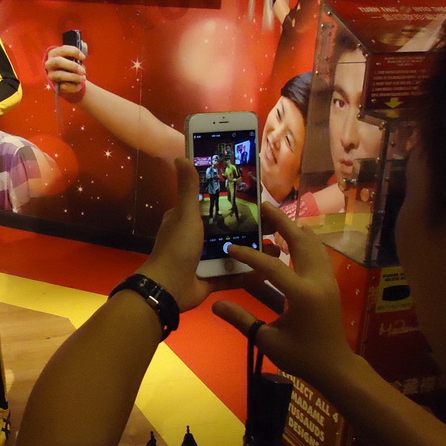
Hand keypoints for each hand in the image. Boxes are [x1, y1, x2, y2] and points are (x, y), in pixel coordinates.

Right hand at [45, 45, 87, 99]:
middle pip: (58, 62)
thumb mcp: (72, 59)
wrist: (65, 79)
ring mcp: (51, 75)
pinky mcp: (54, 85)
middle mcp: (49, 63)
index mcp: (54, 53)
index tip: (83, 57)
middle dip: (72, 66)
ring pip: (60, 75)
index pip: (62, 50)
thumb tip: (81, 62)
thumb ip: (76, 58)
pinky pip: (63, 86)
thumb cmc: (69, 65)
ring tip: (83, 78)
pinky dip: (74, 86)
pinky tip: (79, 85)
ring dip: (74, 77)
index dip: (74, 52)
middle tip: (83, 70)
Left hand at [135, 159, 267, 310]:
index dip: (233, 201)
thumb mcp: (185, 215)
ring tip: (277, 248)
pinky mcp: (211, 279)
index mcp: (188, 220)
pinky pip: (233, 275)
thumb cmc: (177, 248)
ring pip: (234, 252)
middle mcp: (196, 238)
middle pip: (228, 229)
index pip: (213, 205)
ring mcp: (204, 260)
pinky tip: (268, 270)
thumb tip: (181, 156)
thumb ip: (188, 189)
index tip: (257, 198)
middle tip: (275, 226)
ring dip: (254, 251)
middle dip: (250, 228)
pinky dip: (249, 274)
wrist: (168, 289)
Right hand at [213, 202, 355, 382]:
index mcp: (303, 295)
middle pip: (300, 241)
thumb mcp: (268, 341)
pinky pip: (318, 253)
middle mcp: (318, 281)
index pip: (273, 266)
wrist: (335, 367)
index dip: (250, 255)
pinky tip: (294, 236)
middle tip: (262, 206)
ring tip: (275, 216)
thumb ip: (242, 320)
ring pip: (313, 244)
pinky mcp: (330, 283)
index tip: (231, 246)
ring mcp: (328, 280)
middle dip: (281, 222)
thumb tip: (216, 304)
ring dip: (294, 228)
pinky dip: (305, 240)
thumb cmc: (302, 357)